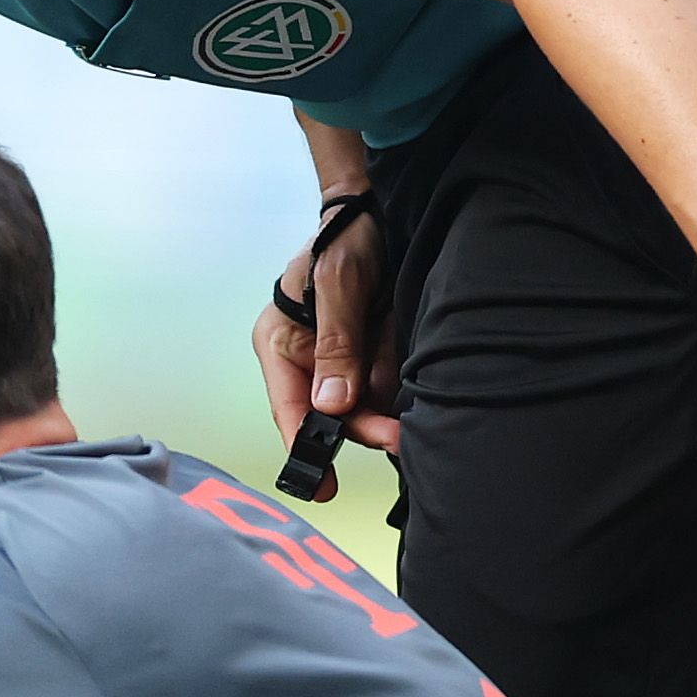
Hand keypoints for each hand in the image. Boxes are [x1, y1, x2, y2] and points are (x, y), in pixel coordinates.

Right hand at [254, 204, 402, 452]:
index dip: (304, 448)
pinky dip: (398, 400)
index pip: (288, 408)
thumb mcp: (338, 285)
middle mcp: (305, 361)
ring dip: (384, 417)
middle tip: (397, 440)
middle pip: (329, 415)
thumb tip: (331, 404)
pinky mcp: (370, 357)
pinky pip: (382, 391)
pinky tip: (416, 404)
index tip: (322, 483)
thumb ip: (336, 344)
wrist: (378, 212)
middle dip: (361, 429)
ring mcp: (340, 361)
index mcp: (280, 346)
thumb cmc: (345, 239)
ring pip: (359, 408)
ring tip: (411, 425)